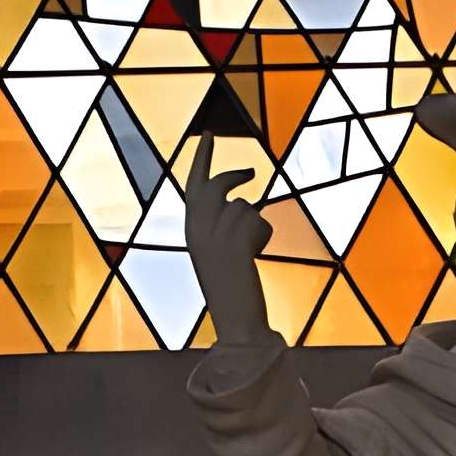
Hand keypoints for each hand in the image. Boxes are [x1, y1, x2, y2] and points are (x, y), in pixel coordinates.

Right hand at [185, 132, 273, 346]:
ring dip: (255, 225)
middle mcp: (198, 227)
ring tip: (250, 254)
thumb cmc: (232, 293)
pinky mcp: (236, 239)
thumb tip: (243, 205)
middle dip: (234, 175)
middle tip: (252, 172)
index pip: (194, 185)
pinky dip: (263, 236)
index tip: (209, 134)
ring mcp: (216, 233)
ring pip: (245, 206)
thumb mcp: (219, 255)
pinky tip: (255, 258)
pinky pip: (259, 220)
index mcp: (191, 230)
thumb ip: (222, 228)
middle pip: (219, 185)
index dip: (203, 158)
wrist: (236, 321)